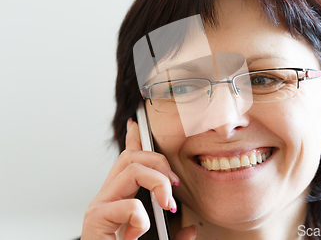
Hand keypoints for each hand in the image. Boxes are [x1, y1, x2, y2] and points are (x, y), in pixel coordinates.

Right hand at [81, 118, 195, 238]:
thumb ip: (174, 233)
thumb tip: (192, 229)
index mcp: (121, 196)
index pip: (127, 159)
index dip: (132, 138)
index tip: (137, 123)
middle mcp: (108, 196)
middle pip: (131, 156)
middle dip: (159, 161)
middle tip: (175, 186)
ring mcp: (100, 206)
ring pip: (132, 168)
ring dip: (158, 183)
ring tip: (167, 206)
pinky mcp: (95, 219)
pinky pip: (128, 205)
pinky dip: (142, 219)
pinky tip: (138, 233)